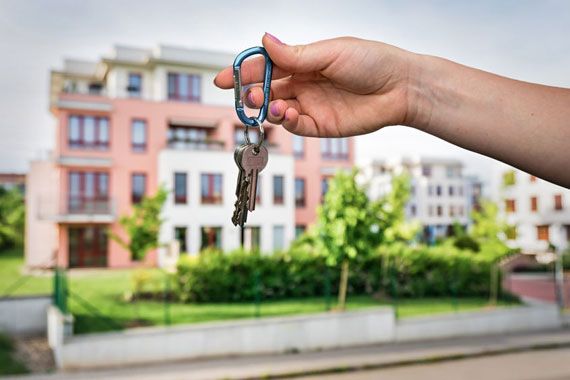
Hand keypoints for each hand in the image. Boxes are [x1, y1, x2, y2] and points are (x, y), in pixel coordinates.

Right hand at [214, 34, 420, 136]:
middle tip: (247, 96)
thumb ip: (296, 55)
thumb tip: (265, 40)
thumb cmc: (372, 61)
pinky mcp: (321, 126)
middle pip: (267, 90)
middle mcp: (304, 83)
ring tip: (268, 105)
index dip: (244, 71)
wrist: (400, 87)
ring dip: (267, 109)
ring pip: (277, 110)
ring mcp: (311, 105)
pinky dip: (286, 122)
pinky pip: (296, 126)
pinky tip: (286, 115)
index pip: (267, 66)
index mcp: (304, 61)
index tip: (222, 78)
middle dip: (253, 93)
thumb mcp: (331, 53)